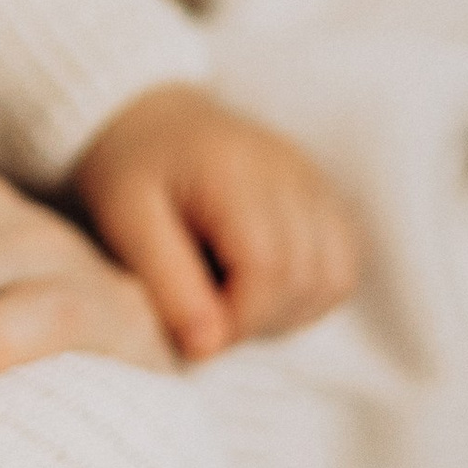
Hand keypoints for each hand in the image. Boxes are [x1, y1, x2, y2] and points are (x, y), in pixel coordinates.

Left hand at [71, 82, 360, 359]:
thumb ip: (167, 282)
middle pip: (309, 278)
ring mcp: (316, 182)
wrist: (152, 119)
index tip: (194, 331)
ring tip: (232, 298)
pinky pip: (344, 266)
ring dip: (288, 310)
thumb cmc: (129, 169)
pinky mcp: (326, 198)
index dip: (237, 320)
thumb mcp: (124, 220)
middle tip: (207, 315)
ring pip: (336, 278)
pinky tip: (260, 284)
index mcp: (234, 170)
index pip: (269, 269)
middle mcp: (290, 171)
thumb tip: (208, 348)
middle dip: (259, 319)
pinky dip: (309, 293)